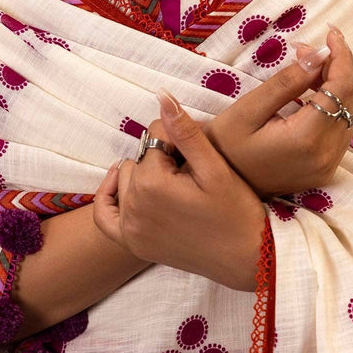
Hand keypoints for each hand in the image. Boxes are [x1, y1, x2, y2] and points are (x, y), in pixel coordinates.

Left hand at [92, 96, 265, 290]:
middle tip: (190, 175)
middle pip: (139, 159)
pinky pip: (104, 216)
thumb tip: (161, 95)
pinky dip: (109, 197)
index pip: (154, 139)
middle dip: (161, 160)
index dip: (177, 142)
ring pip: (125, 180)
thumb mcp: (214, 167)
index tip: (198, 159)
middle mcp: (134, 207)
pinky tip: (123, 187)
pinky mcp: (134, 243)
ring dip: (144, 176)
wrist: (248, 257)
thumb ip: (184, 131)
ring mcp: (131, 229)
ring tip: (175, 185)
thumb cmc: (236, 210)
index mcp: (152, 185)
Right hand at [191, 24, 352, 199]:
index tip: (331, 33)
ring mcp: (328, 167)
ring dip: (335, 85)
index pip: (341, 89)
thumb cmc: (224, 146)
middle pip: (350, 100)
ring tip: (306, 68)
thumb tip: (319, 55)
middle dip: (336, 67)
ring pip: (350, 113)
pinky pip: (342, 129)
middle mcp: (325, 156)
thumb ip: (286, 83)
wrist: (217, 187)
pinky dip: (333, 105)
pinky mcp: (325, 170)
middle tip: (305, 50)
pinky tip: (311, 93)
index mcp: (306, 140)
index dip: (341, 57)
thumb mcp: (248, 109)